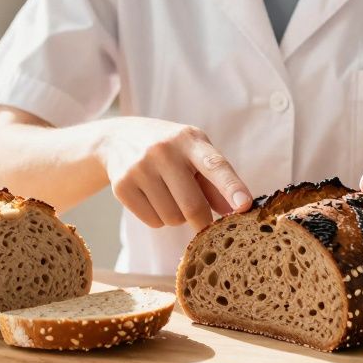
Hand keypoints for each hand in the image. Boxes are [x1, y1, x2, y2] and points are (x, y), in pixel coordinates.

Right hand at [96, 117, 252, 230]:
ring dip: (177, 217)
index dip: (232, 187)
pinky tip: (151, 198)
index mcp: (189, 139)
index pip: (215, 166)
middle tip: (203, 224)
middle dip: (202, 222)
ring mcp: (140, 167)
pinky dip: (158, 218)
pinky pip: (153, 222)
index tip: (245, 205)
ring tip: (168, 195)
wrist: (117, 138)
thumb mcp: (193, 152)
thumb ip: (215, 181)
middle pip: (193, 205)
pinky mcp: (122, 185)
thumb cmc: (168, 149)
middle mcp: (163, 151)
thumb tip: (233, 210)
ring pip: (172, 218)